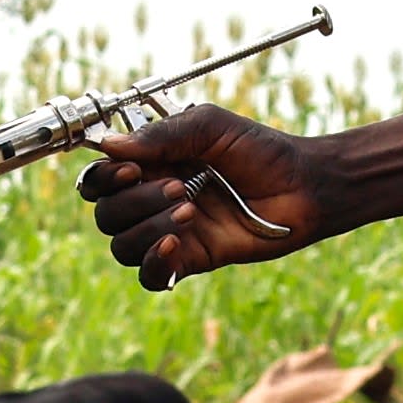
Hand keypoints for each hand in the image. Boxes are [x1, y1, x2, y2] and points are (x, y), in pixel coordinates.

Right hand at [81, 108, 327, 287]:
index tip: (131, 169)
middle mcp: (153, 200)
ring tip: (190, 211)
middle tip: (179, 187)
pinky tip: (177, 243)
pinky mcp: (191, 260)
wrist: (303, 186)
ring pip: (122, 246)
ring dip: (147, 229)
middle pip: (107, 214)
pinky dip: (153, 262)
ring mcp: (171, 232)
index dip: (103, 179)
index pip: (99, 181)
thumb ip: (161, 136)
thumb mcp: (210, 127)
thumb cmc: (261, 151)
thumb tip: (109, 145)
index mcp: (151, 166)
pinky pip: (150, 276)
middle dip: (134, 202)